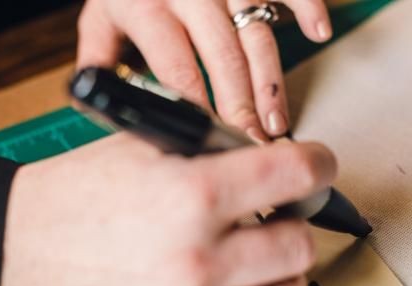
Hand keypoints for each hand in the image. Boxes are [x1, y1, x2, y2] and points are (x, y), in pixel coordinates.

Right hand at [0, 133, 336, 285]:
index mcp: (191, 196)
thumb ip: (212, 150)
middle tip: (277, 218)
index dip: (316, 165)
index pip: (295, 176)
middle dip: (294, 224)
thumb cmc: (77, 196)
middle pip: (299, 246)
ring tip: (264, 265)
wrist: (19, 251)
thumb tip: (267, 159)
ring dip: (284, 279)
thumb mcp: (143, 148)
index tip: (316, 168)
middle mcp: (197, 261)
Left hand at [76, 0, 331, 140]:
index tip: (212, 142)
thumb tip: (94, 99)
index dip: (199, 111)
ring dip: (270, 83)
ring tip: (276, 123)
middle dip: (240, 110)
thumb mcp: (101, 13)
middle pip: (223, 61)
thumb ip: (98, 55)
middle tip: (251, 145)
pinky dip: (305, 6)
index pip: (178, 72)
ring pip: (254, 36)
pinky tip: (317, 32)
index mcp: (147, 7)